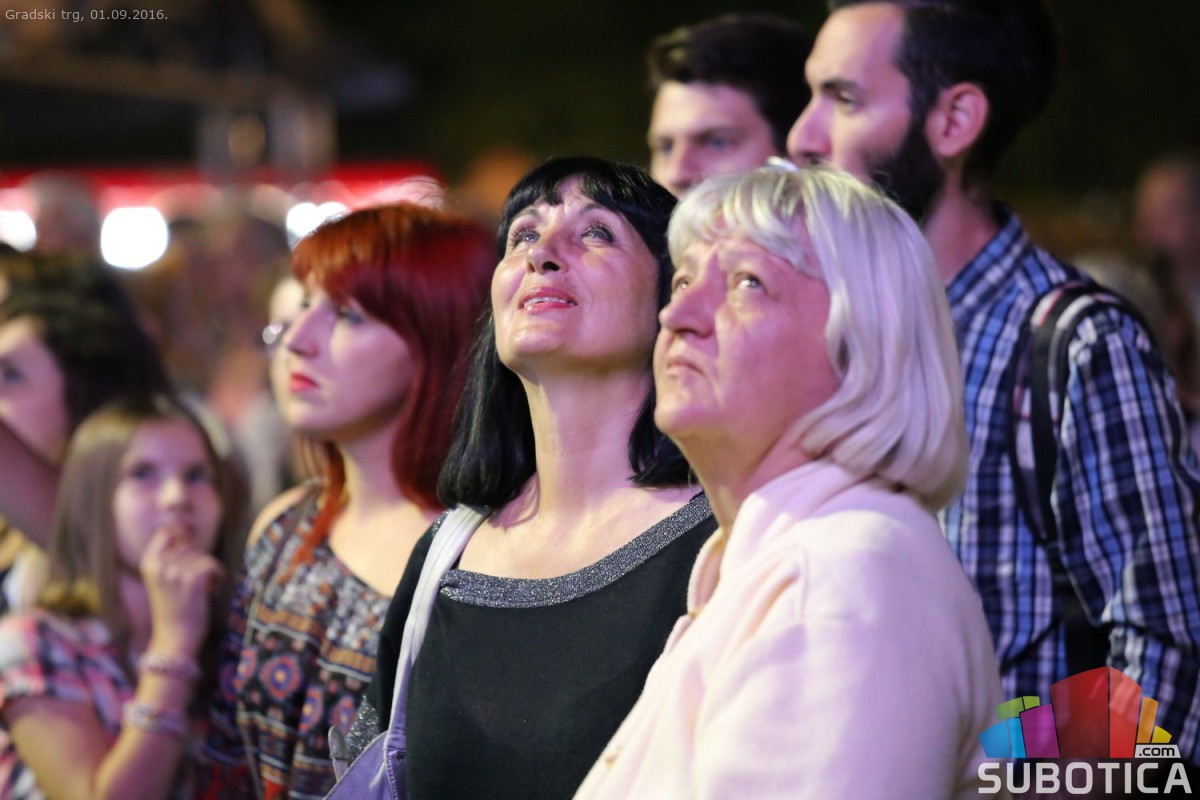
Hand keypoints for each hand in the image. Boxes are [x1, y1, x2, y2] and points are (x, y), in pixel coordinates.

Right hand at [140, 522, 224, 657]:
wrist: (174, 638)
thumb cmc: (173, 609)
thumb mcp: (163, 580)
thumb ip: (171, 558)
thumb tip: (189, 532)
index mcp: (148, 564)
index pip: (166, 531)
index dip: (183, 533)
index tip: (193, 546)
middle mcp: (159, 566)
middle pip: (189, 543)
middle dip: (198, 558)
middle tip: (197, 580)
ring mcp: (174, 573)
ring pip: (202, 555)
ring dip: (208, 569)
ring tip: (202, 588)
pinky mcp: (191, 580)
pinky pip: (212, 564)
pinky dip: (218, 574)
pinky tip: (213, 587)